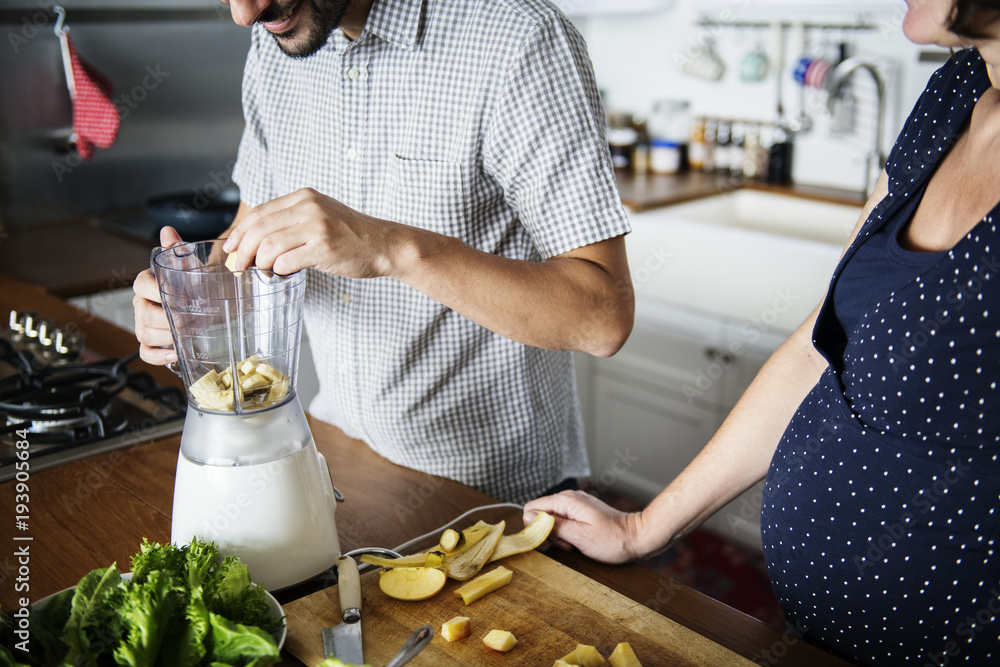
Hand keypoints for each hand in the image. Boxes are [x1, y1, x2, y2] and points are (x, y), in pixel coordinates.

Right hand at [132, 226, 182, 365]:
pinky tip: (175, 353)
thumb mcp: (187, 266)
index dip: (158, 293)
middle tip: (190, 320)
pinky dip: (158, 356)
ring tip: (186, 334)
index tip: (181, 297)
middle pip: (143, 314)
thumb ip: (176, 250)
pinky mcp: (149, 342)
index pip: (141, 286)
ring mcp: (143, 323)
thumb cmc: (190, 283)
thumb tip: (167, 231)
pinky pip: (145, 352)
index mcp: (146, 283)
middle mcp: (141, 304)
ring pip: (144, 333)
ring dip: (166, 337)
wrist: (201, 300)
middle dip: (167, 320)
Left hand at [222, 188, 398, 277]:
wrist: (385, 244)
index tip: (230, 248)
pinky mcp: (324, 248)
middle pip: (260, 229)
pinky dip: (277, 271)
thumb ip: (292, 221)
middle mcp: (309, 207)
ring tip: (262, 272)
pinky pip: (286, 262)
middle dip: (242, 251)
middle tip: (238, 266)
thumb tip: (255, 242)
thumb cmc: (352, 235)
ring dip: (259, 263)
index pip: (260, 212)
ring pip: (269, 246)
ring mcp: (317, 227)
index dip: (240, 232)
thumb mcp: (321, 215)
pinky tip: (280, 274)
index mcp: (304, 197)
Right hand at [523, 490, 644, 563]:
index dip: (533, 528)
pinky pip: (563, 521)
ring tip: (571, 545)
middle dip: (545, 533)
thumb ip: (552, 525)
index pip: (531, 508)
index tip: (547, 543)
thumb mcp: (579, 536)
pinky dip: (565, 533)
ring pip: (550, 519)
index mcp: (565, 501)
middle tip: (562, 546)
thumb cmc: (611, 540)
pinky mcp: (581, 512)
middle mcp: (568, 498)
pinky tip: (576, 541)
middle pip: (539, 514)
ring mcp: (575, 504)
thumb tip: (530, 517)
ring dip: (556, 535)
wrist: (637, 537)